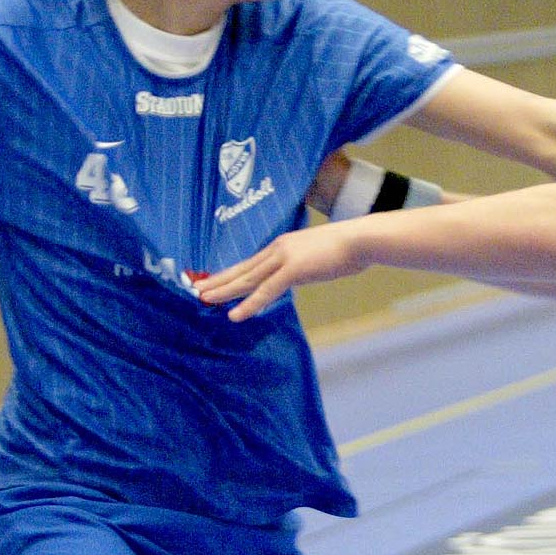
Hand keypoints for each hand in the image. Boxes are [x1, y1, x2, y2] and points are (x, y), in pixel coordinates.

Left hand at [194, 224, 366, 320]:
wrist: (360, 239)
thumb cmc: (347, 248)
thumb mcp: (319, 256)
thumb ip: (305, 264)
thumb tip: (304, 272)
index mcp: (282, 246)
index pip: (250, 263)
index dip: (230, 273)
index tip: (213, 280)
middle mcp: (277, 249)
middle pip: (242, 269)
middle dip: (218, 280)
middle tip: (195, 289)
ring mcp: (283, 259)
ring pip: (247, 279)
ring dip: (224, 290)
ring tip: (204, 299)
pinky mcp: (293, 270)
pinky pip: (265, 291)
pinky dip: (248, 304)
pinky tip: (234, 315)